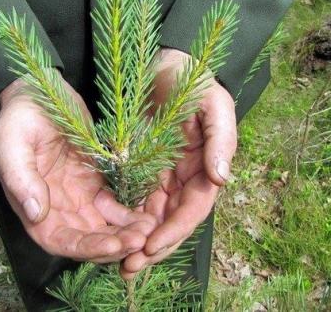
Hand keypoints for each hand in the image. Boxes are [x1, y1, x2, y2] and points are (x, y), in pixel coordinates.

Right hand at [0, 73, 155, 262]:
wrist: (39, 93)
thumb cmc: (19, 118)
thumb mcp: (12, 143)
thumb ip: (21, 178)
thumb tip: (35, 213)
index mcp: (33, 206)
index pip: (59, 240)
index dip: (85, 248)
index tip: (112, 246)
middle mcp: (58, 209)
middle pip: (87, 239)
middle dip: (113, 245)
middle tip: (141, 240)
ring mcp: (79, 197)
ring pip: (104, 227)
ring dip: (125, 233)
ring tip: (149, 230)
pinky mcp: (96, 183)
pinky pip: (115, 207)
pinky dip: (130, 214)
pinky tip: (148, 215)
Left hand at [121, 49, 236, 277]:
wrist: (163, 63)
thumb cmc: (192, 80)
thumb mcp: (213, 102)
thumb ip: (221, 138)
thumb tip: (222, 178)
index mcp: (206, 166)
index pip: (194, 207)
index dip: (176, 229)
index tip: (153, 246)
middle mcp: (185, 177)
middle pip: (172, 221)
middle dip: (154, 246)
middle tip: (129, 267)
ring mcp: (163, 175)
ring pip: (153, 218)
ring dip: (138, 241)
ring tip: (118, 262)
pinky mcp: (142, 170)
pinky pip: (134, 201)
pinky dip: (124, 219)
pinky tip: (108, 232)